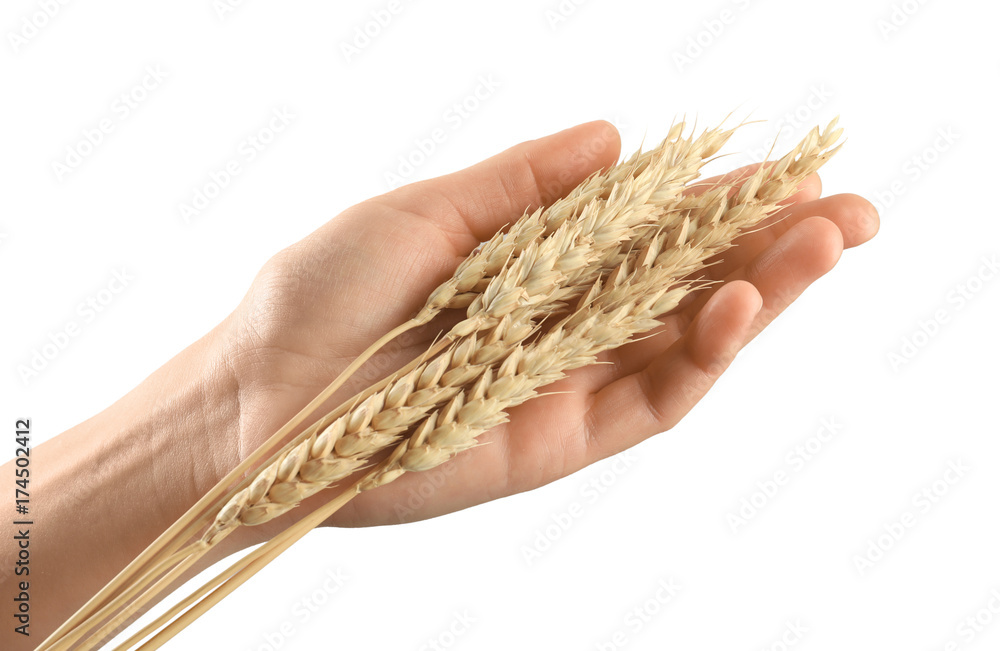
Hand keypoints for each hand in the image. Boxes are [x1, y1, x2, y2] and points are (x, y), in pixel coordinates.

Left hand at [217, 120, 878, 539]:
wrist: (261, 395)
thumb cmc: (322, 292)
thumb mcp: (426, 212)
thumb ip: (524, 184)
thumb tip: (616, 137)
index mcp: (538, 263)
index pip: (653, 232)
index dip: (725, 203)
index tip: (793, 169)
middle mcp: (563, 324)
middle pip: (689, 288)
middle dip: (773, 249)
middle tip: (851, 211)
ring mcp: (566, 385)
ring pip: (688, 345)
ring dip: (763, 297)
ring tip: (822, 245)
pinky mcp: (556, 442)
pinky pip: (647, 401)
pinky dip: (701, 357)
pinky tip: (738, 306)